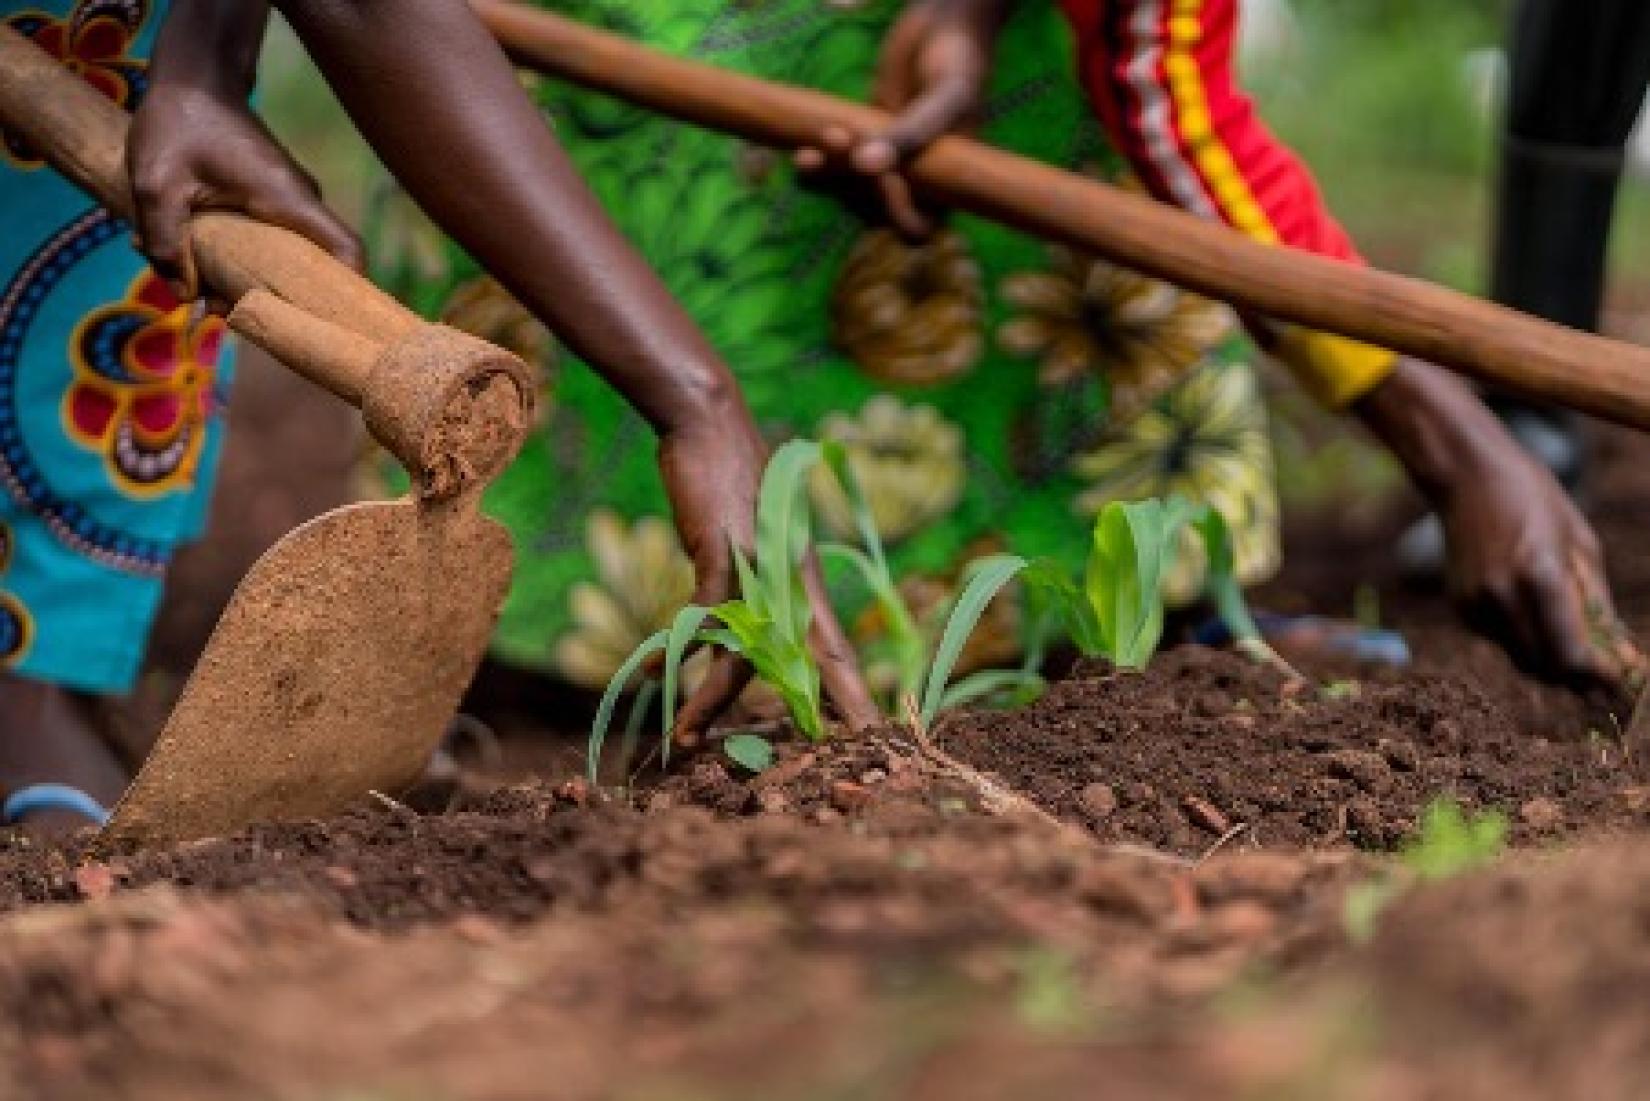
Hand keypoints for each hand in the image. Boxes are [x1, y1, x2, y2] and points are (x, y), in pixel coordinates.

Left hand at [127, 83, 360, 301]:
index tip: (321, 320)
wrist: (191, 79)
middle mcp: (298, 205)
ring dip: (245, 280)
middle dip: (271, 299)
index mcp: (287, 200)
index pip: (347, 251)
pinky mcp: (269, 200)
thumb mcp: (156, 184)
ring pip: (281, 258)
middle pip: (310, 269)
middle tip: (218, 311)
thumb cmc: (177, 122)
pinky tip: (195, 263)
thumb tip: (183, 294)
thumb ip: (166, 242)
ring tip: (195, 290)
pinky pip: (265, 241)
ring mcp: (286, 203)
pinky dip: (237, 260)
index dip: (347, 291)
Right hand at [657, 415, 877, 743]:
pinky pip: (702, 618)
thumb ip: (753, 583)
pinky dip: (677, 649)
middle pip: (821, 657)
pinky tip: (652, 671)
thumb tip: (740, 621)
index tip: (880, 730)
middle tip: (868, 748)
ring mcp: (759, 568)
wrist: (711, 425)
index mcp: (802, 583)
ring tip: (686, 741)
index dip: (856, 691)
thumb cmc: (730, 482)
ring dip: (712, 703)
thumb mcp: (749, 542)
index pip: (836, 648)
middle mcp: (790, 581)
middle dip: (842, 703)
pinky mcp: (723, 553)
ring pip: (745, 654)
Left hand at [794, 0, 1002, 238]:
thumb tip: (865, 167)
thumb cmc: (958, 61)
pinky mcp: (860, 141)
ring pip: (851, 192)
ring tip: (823, 139)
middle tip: (842, 138)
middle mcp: (915, 178)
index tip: (888, 180)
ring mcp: (885, 162)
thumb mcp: (944, 97)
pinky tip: (803, 154)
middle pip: (877, 212)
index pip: (921, 224)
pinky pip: (835, 168)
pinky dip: (817, 167)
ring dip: (832, 174)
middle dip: (855, 186)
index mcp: (945, 180)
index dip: (899, 214)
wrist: (940, 23)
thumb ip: (911, 133)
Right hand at [1439, 448, 1639, 696]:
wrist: (1467, 477)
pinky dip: (1524, 636)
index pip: (1572, 655)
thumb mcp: (1581, 545)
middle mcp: (1501, 598)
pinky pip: (1502, 640)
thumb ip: (1597, 604)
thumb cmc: (1535, 501)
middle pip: (1545, 668)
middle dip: (1577, 677)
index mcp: (1539, 575)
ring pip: (1523, 658)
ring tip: (1572, 635)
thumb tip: (1622, 655)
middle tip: (1604, 672)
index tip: (1622, 683)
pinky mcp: (1461, 607)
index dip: (1601, 677)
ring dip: (1551, 658)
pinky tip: (1530, 604)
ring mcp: (1475, 605)